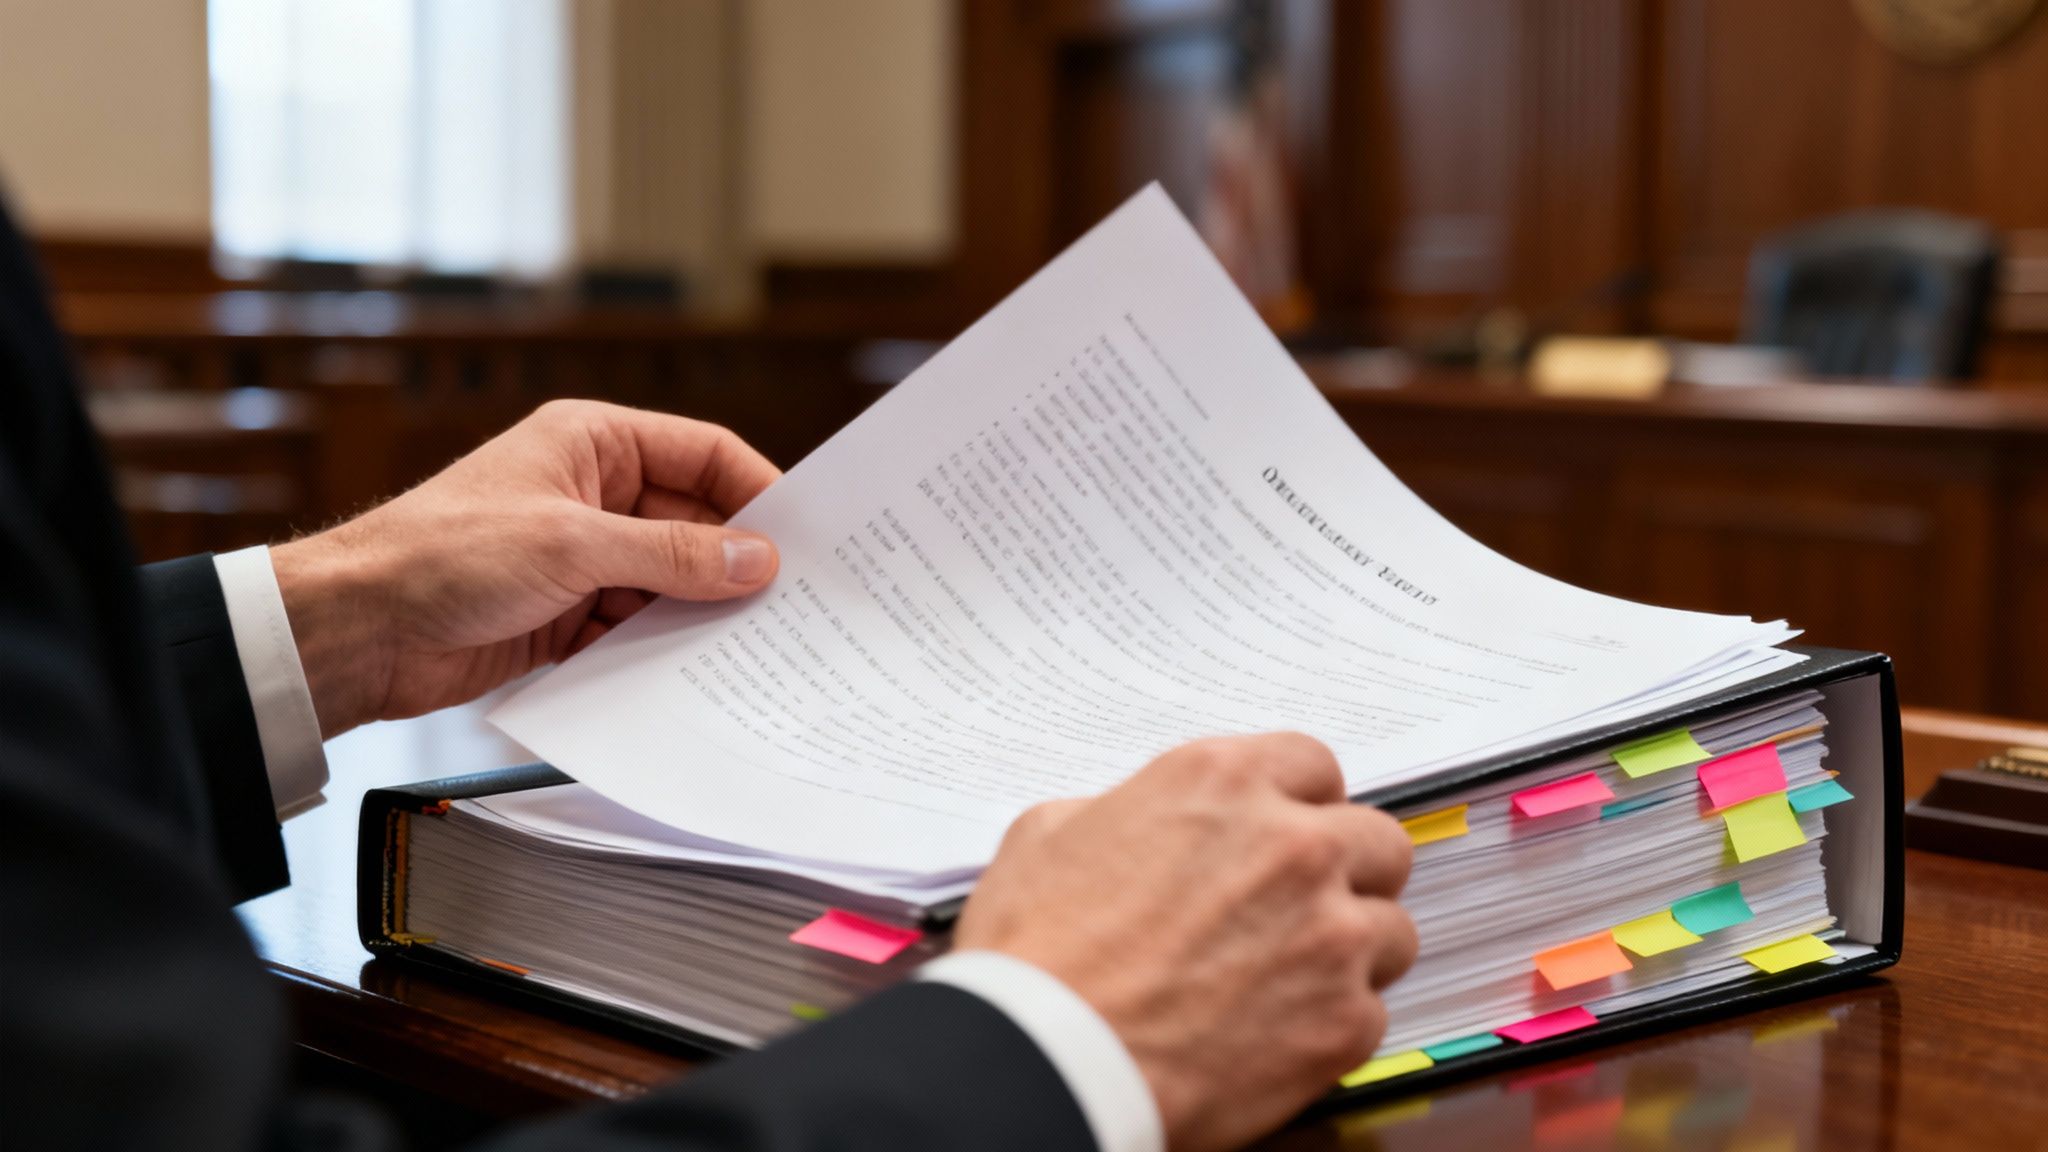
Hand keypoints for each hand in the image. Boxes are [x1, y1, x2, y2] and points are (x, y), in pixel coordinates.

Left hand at [271, 400, 780, 735]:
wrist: (358, 632)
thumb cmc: (443, 556)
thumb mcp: (573, 545)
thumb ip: (672, 554)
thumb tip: (757, 560)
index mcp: (593, 444)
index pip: (703, 454)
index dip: (758, 490)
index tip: (806, 536)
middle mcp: (594, 494)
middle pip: (694, 523)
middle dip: (735, 563)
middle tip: (794, 602)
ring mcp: (582, 558)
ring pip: (671, 582)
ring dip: (701, 613)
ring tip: (756, 645)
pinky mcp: (567, 616)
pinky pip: (637, 628)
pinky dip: (662, 649)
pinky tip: (696, 674)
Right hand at [955, 733, 1416, 1151]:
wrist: (1046, 1062)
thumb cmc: (1035, 954)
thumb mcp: (1052, 831)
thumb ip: (1128, 810)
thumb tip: (1147, 824)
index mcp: (1224, 782)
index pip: (1314, 766)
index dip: (1297, 805)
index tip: (1284, 833)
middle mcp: (1294, 845)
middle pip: (1376, 840)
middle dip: (1346, 871)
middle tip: (1299, 908)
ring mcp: (1331, 933)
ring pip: (1391, 928)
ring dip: (1350, 949)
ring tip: (1289, 980)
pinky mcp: (1344, 1020)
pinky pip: (1372, 1010)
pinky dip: (1332, 1023)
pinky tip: (1276, 1033)